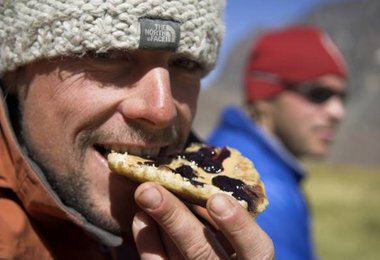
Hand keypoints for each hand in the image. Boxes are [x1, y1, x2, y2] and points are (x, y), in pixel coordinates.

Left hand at [133, 182, 273, 258]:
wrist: (209, 258)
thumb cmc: (230, 241)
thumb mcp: (238, 231)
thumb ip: (227, 211)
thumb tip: (197, 177)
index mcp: (253, 259)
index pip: (257, 248)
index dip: (239, 226)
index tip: (217, 198)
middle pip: (202, 253)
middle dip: (175, 218)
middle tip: (149, 189)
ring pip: (177, 258)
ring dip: (157, 222)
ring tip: (144, 192)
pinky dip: (147, 242)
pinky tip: (141, 218)